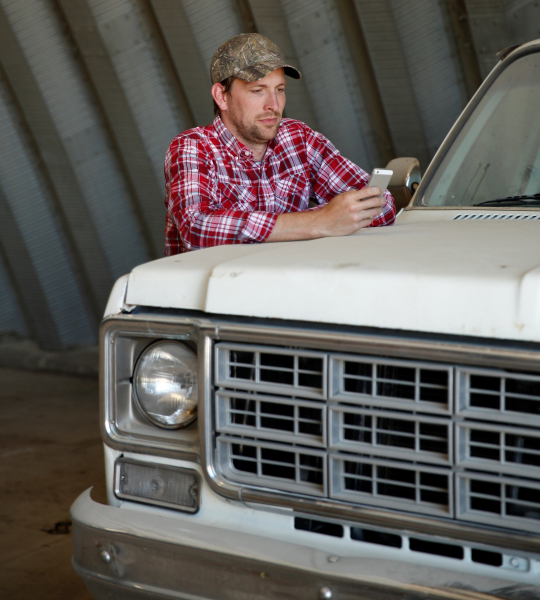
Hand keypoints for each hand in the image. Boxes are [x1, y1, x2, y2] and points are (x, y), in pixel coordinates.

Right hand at [267, 186, 385, 242]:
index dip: (378, 190)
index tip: (380, 190)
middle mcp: (353, 207)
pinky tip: (370, 215)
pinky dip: (371, 218)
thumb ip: (352, 194)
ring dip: (378, 209)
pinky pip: (369, 221)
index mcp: (349, 197)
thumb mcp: (340, 197)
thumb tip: (365, 192)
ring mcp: (355, 217)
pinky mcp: (355, 226)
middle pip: (375, 202)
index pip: (369, 191)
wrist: (323, 223)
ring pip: (374, 212)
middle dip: (381, 200)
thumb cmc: (331, 210)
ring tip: (378, 208)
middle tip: (383, 200)